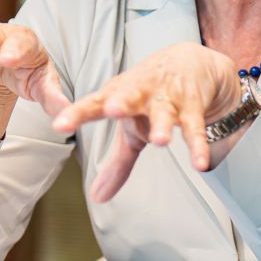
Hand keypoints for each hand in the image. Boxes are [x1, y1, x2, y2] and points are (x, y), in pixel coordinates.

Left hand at [53, 43, 242, 201]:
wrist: (190, 62)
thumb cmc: (149, 98)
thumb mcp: (131, 129)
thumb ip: (116, 164)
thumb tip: (97, 198)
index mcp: (118, 95)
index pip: (94, 104)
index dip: (77, 114)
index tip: (60, 125)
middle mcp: (141, 93)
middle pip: (130, 96)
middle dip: (122, 102)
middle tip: (112, 110)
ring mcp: (168, 98)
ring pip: (165, 111)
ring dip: (163, 124)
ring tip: (160, 141)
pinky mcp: (192, 106)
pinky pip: (195, 127)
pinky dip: (198, 145)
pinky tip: (200, 164)